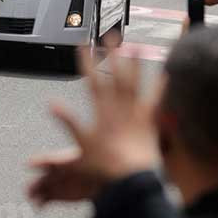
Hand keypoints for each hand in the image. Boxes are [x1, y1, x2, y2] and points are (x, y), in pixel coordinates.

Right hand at [26, 49, 160, 206]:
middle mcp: (120, 110)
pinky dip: (160, 88)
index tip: (83, 46)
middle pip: (116, 77)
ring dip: (135, 65)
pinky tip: (166, 74)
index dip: (87, 63)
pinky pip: (156, 102)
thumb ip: (67, 122)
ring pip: (135, 85)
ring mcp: (136, 115)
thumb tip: (52, 104)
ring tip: (136, 46)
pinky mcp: (150, 123)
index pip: (92, 82)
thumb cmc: (106, 167)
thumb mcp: (79, 147)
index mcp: (102, 114)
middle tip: (112, 37)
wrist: (133, 180)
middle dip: (112, 56)